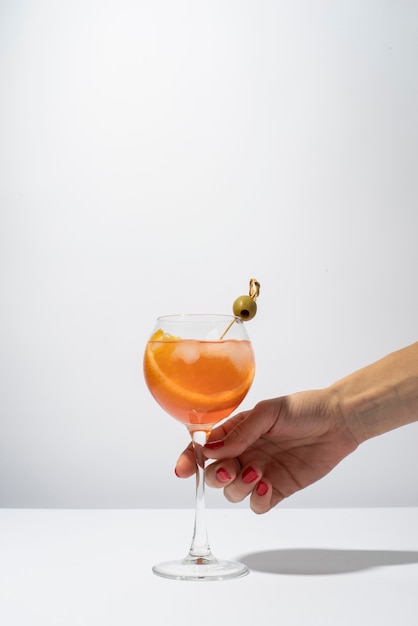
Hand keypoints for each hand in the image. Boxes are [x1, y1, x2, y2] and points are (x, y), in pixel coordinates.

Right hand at [175, 390, 358, 513]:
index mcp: (236, 432)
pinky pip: (258, 505)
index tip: (183, 469)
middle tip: (229, 470)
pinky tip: (269, 486)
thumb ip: (240, 433)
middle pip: (214, 475)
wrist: (338, 421)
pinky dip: (258, 501)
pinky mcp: (279, 489)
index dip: (189, 459)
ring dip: (239, 487)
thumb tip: (209, 449)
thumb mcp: (268, 413)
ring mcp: (260, 473)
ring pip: (233, 492)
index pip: (204, 448)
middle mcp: (245, 453)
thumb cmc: (304, 409)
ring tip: (260, 473)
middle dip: (216, 476)